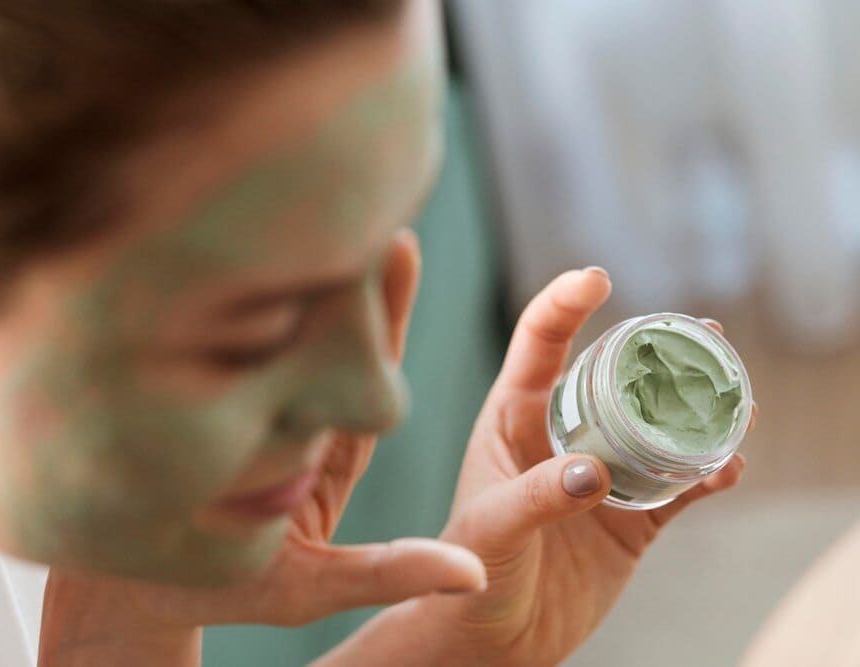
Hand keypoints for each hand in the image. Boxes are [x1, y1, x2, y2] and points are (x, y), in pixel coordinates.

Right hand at [39, 230, 485, 663]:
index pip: (362, 370)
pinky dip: (218, 300)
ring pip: (265, 331)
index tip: (400, 247)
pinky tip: (214, 246)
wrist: (122, 593)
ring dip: (281, 270)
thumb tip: (474, 572)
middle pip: (318, 333)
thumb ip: (389, 573)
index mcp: (325, 453)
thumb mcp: (309, 588)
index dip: (381, 311)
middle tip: (350, 183)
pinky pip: (210, 348)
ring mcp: (234, 406)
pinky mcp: (192, 403)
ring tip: (293, 194)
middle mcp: (285, 417)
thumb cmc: (211, 592)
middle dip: (337, 266)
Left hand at [319, 268, 753, 666]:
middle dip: (659, 349)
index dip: (565, 304)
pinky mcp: (631, 521)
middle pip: (615, 375)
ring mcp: (601, 477)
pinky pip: (678, 489)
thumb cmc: (472, 571)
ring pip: (657, 428)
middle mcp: (562, 437)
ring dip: (699, 411)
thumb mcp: (490, 527)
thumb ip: (534, 497)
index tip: (598, 278)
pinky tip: (728, 467)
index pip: (538, 346)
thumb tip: (594, 472)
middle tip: (706, 333)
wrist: (495, 638)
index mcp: (513, 420)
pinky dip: (707, 476)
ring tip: (739, 398)